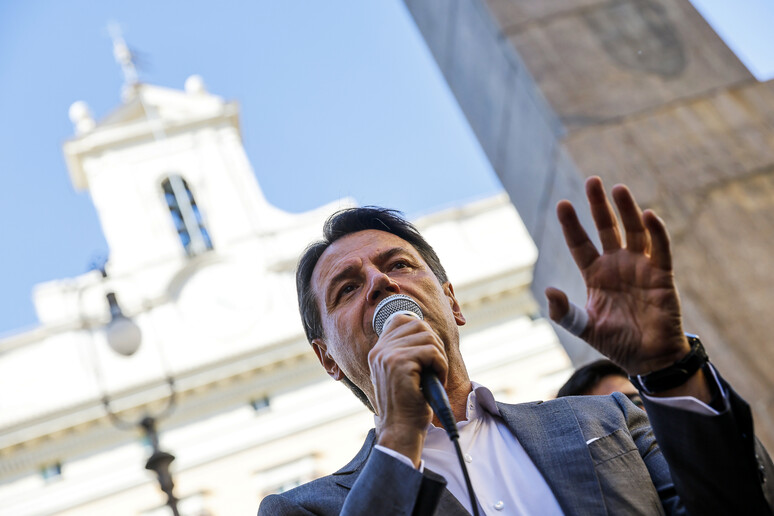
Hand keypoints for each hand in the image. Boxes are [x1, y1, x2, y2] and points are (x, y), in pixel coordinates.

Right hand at [369, 313, 447, 465]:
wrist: (402, 430)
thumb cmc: (408, 405)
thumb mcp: (402, 373)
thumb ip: (406, 351)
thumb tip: (425, 330)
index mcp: (378, 352)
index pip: (401, 319)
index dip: (422, 332)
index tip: (428, 353)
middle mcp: (379, 351)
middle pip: (418, 325)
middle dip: (435, 344)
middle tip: (436, 367)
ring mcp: (387, 356)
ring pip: (428, 338)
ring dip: (439, 357)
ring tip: (436, 376)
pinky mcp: (399, 364)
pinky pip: (432, 352)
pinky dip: (441, 366)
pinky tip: (437, 380)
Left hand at [545, 176, 690, 374]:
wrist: (648, 360)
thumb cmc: (616, 342)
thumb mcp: (584, 327)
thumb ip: (565, 312)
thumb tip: (548, 290)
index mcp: (595, 274)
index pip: (580, 243)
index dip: (572, 224)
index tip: (562, 204)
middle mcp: (617, 265)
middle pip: (606, 228)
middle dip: (599, 205)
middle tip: (592, 181)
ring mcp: (640, 268)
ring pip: (633, 232)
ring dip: (627, 210)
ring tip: (618, 188)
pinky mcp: (661, 276)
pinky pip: (660, 249)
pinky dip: (656, 232)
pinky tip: (648, 215)